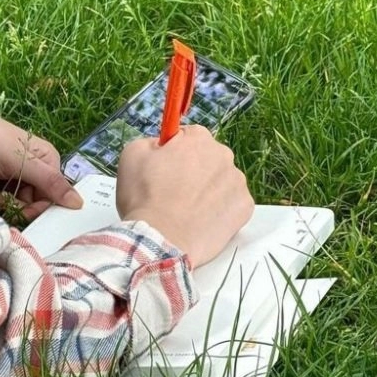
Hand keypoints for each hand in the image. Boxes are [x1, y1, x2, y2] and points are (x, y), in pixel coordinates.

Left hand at [0, 101, 81, 220]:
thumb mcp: (19, 161)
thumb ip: (50, 183)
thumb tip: (80, 204)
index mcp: (46, 161)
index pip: (50, 198)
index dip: (34, 208)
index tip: (17, 211)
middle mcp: (33, 168)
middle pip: (28, 203)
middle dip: (6, 200)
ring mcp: (12, 173)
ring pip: (9, 202)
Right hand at [116, 125, 253, 265]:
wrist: (162, 240)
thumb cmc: (145, 198)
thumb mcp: (132, 155)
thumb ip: (150, 142)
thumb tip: (160, 146)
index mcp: (198, 139)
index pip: (189, 136)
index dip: (174, 152)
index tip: (164, 167)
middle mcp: (224, 156)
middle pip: (208, 158)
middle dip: (194, 170)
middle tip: (172, 191)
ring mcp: (238, 183)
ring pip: (221, 181)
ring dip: (207, 190)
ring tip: (185, 210)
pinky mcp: (245, 208)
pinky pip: (232, 204)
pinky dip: (219, 210)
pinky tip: (200, 220)